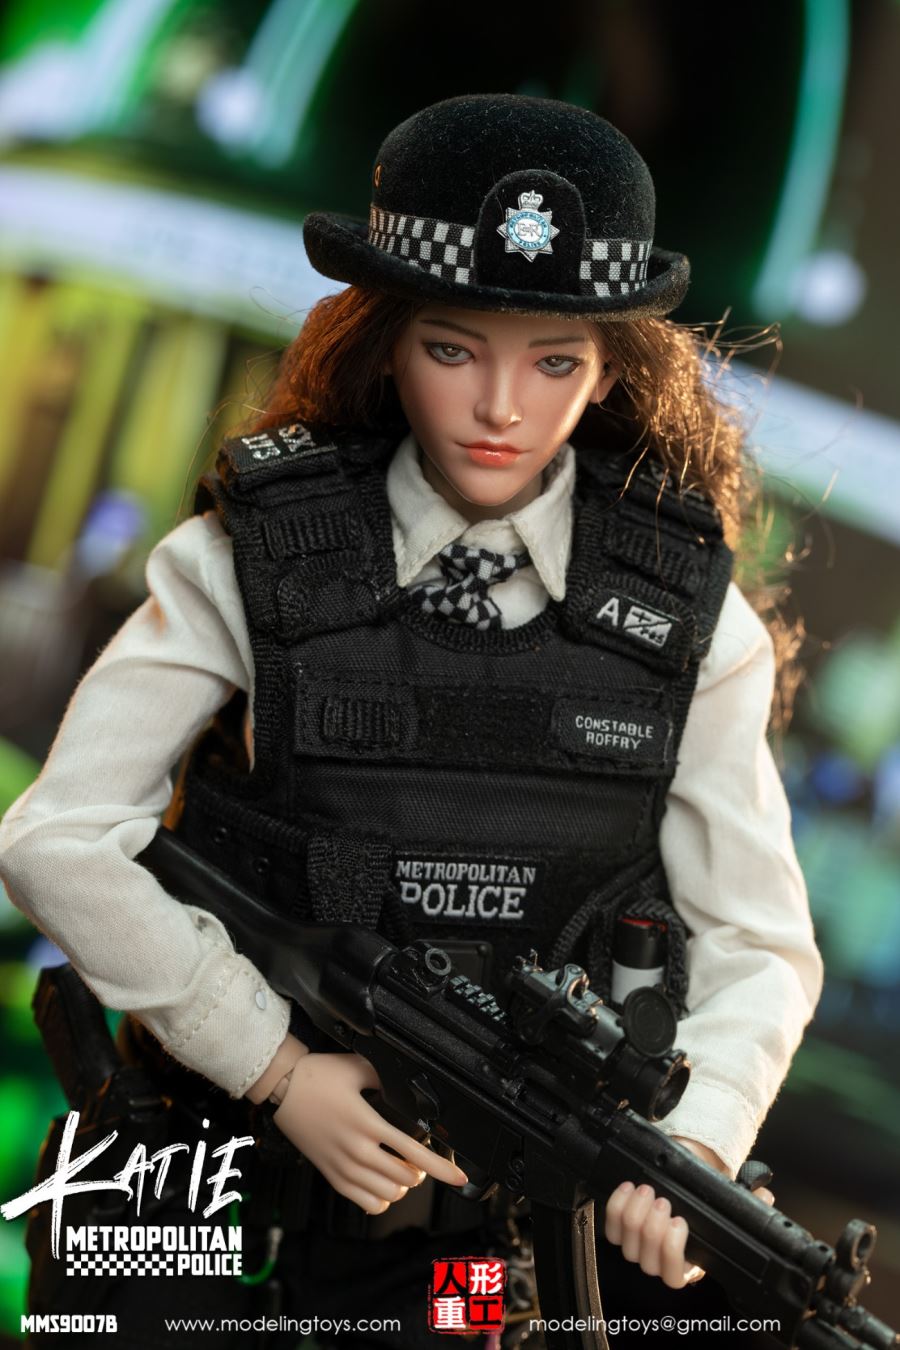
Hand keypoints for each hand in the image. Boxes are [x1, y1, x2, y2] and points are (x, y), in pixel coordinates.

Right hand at [272, 1051, 467, 1212]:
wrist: (283, 1089)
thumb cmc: (317, 1077)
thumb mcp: (357, 1067)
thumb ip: (386, 1077)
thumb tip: (409, 1084)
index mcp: (368, 1123)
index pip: (414, 1153)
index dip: (442, 1169)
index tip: (459, 1176)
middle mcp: (357, 1151)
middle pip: (404, 1178)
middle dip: (420, 1171)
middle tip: (419, 1157)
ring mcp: (343, 1168)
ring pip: (387, 1194)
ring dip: (401, 1185)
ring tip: (401, 1168)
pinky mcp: (332, 1177)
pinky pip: (366, 1203)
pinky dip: (381, 1199)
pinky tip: (383, 1183)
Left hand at [604, 1137, 774, 1289]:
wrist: (679, 1182)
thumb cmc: (702, 1198)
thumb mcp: (727, 1203)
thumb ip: (750, 1203)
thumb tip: (765, 1198)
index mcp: (688, 1263)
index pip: (674, 1276)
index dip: (672, 1251)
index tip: (680, 1222)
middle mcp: (660, 1260)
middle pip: (647, 1261)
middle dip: (652, 1227)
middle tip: (662, 1200)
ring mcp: (637, 1246)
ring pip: (627, 1245)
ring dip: (634, 1215)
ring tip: (647, 1190)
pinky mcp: (619, 1229)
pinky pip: (610, 1228)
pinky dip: (616, 1207)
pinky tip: (628, 1189)